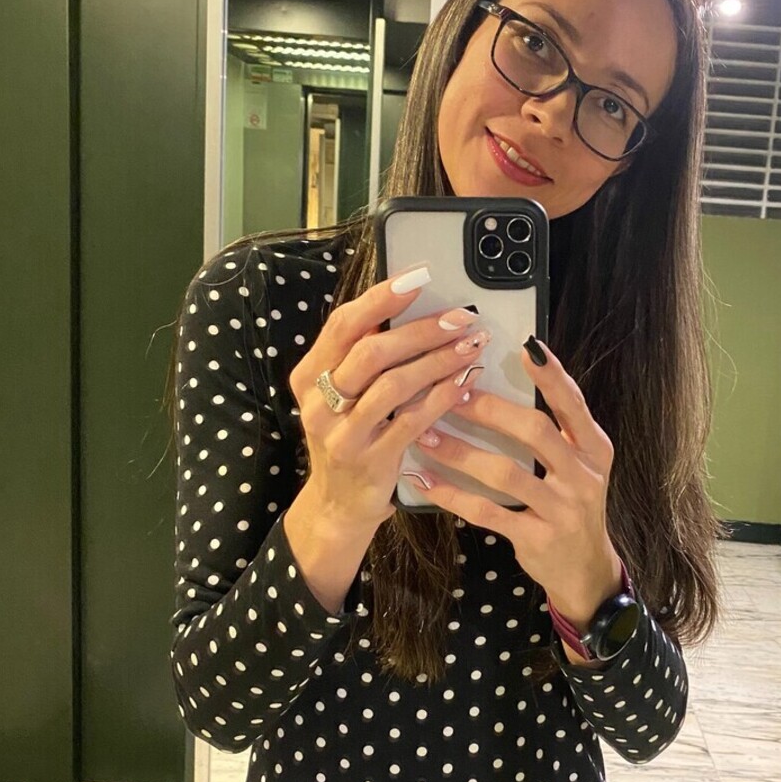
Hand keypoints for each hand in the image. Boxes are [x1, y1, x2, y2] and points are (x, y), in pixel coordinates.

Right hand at [286, 266, 487, 531]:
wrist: (337, 505)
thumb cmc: (350, 438)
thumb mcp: (340, 396)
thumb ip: (360, 358)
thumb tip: (407, 310)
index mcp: (309, 376)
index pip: (343, 325)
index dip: (381, 298)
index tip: (419, 276)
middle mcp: (319, 403)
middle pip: (371, 352)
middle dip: (422, 330)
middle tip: (461, 318)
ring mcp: (342, 434)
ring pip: (394, 385)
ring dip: (439, 361)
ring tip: (471, 346)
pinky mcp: (370, 461)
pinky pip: (413, 421)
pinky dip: (444, 397)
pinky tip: (467, 382)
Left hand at [405, 338, 623, 627]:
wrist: (584, 570)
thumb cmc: (570, 504)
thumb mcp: (577, 464)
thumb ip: (555, 429)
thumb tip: (508, 380)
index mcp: (593, 448)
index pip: (572, 403)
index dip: (551, 375)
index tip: (524, 346)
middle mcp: (583, 476)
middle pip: (536, 432)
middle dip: (491, 409)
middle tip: (451, 390)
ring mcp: (561, 509)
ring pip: (506, 473)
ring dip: (461, 452)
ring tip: (426, 434)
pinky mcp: (537, 538)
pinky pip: (488, 512)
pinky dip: (452, 495)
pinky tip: (424, 480)